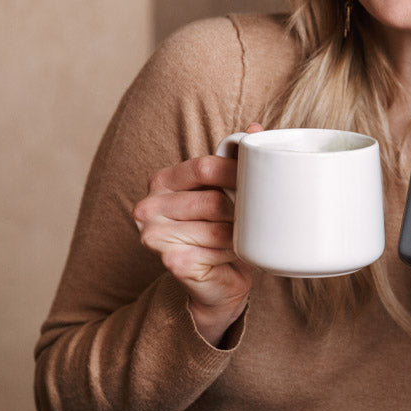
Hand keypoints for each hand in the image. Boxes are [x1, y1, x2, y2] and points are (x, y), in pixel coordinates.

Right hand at [133, 123, 262, 345]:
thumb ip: (235, 159)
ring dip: (240, 234)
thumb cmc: (221, 229)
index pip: (205, 167)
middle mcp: (149, 207)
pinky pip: (218, 251)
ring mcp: (155, 237)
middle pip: (214, 199)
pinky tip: (231, 256)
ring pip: (220, 227)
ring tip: (243, 237)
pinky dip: (233, 254)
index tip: (261, 179)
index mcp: (162, 181)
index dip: (237, 172)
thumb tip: (257, 128)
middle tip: (255, 217)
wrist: (216, 282)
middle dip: (242, 210)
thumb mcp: (225, 190)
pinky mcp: (171, 262)